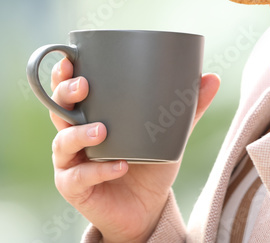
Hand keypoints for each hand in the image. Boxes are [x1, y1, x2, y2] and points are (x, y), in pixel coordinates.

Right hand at [48, 58, 220, 242]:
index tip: (70, 60)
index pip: (68, 89)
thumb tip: (212, 78)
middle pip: (58, 108)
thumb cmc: (150, 164)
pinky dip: (99, 170)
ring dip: (80, 133)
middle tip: (84, 86)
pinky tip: (120, 165)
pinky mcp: (73, 187)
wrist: (146, 209)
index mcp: (89, 114)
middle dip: (66, 94)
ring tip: (102, 131)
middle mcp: (72, 134)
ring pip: (63, 141)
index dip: (62, 74)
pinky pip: (80, 176)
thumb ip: (186, 108)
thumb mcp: (169, 134)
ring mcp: (70, 162)